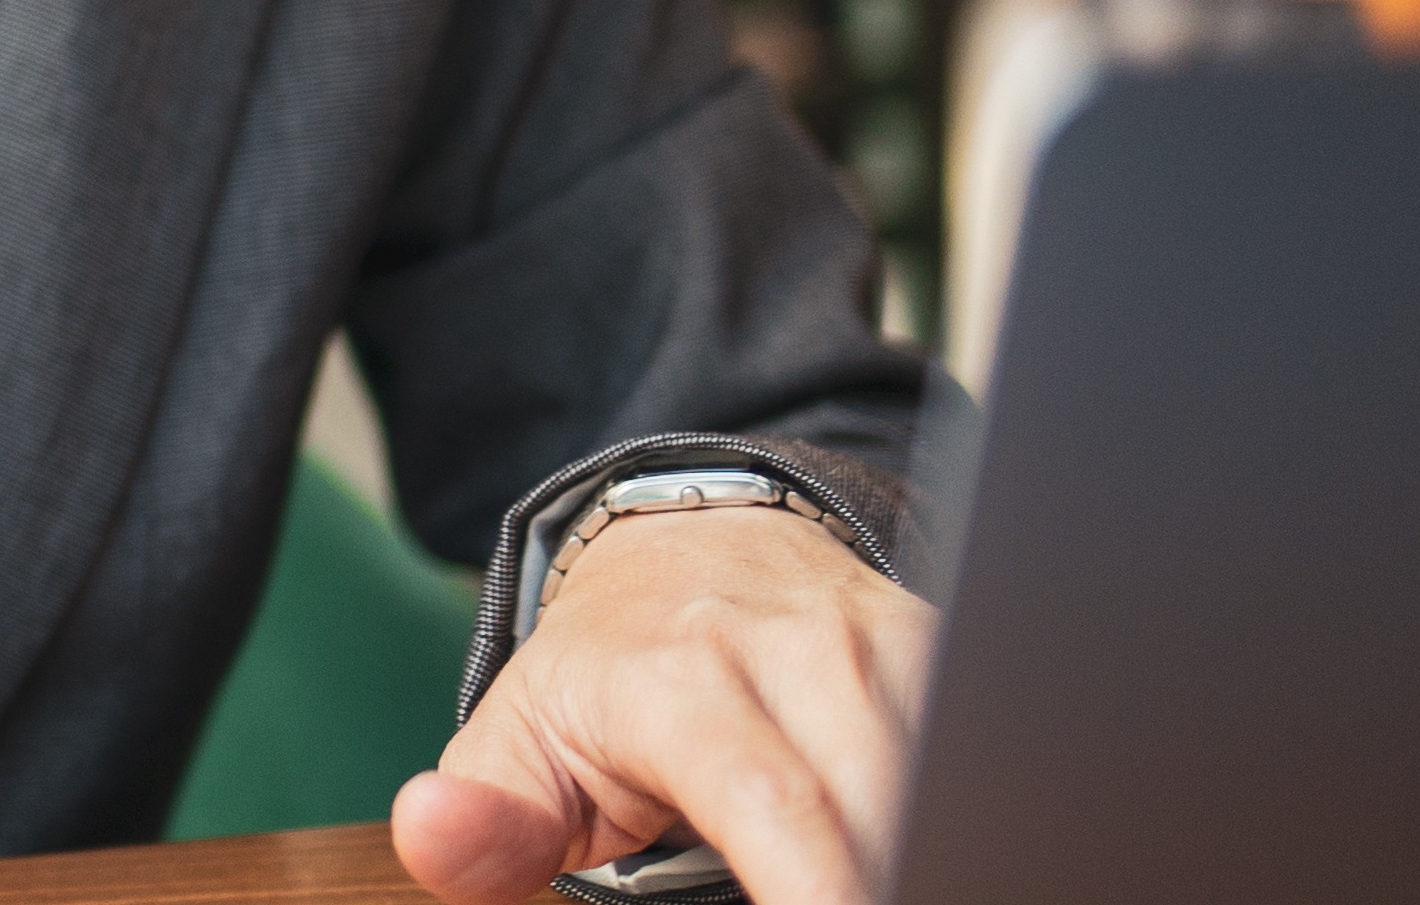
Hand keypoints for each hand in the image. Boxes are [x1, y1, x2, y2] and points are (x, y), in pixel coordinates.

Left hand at [389, 506, 935, 904]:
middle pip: (888, 802)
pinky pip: (988, 745)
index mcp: (683, 679)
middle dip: (890, 875)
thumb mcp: (518, 745)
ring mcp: (886, 641)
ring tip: (894, 875)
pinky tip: (935, 840)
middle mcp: (800, 649)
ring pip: (954, 771)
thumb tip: (431, 834)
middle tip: (863, 900)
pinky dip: (967, 805)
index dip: (822, 892)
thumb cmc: (604, 678)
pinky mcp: (949, 648)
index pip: (777, 804)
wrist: (685, 548)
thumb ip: (485, 820)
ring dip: (935, 837)